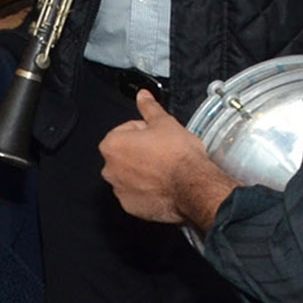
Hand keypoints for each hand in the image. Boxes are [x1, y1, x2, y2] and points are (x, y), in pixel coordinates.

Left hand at [99, 89, 234, 230]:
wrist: (193, 186)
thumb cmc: (178, 155)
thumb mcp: (165, 123)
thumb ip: (149, 108)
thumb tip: (143, 96)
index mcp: (112, 145)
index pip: (127, 130)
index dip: (146, 131)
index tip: (159, 137)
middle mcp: (109, 169)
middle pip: (127, 154)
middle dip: (142, 152)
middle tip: (164, 153)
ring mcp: (119, 190)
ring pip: (131, 175)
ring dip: (144, 171)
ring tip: (166, 170)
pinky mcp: (131, 207)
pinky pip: (137, 194)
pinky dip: (147, 190)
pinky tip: (163, 185)